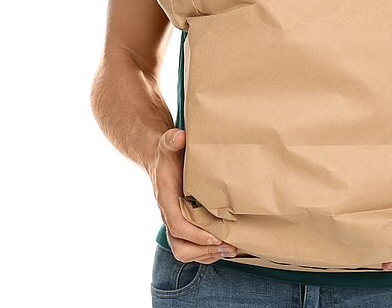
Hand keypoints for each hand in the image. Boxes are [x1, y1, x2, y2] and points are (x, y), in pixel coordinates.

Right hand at [149, 128, 238, 263]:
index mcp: (166, 199)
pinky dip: (209, 251)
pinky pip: (192, 247)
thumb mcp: (168, 143)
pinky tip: (227, 245)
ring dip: (208, 254)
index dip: (196, 235)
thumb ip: (172, 140)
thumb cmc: (167, 153)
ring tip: (232, 249)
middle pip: (181, 246)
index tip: (216, 237)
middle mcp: (169, 215)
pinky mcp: (185, 223)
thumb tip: (181, 137)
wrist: (159, 159)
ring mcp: (176, 221)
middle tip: (230, 246)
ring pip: (186, 251)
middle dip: (204, 251)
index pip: (178, 225)